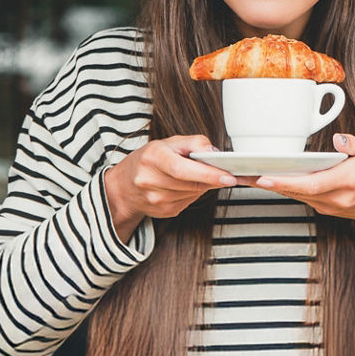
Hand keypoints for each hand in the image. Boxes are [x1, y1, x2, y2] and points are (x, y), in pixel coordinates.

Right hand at [103, 135, 236, 239]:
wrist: (124, 187)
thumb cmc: (148, 160)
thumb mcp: (168, 142)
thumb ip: (193, 143)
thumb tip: (214, 152)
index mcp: (152, 158)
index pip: (183, 169)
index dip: (208, 173)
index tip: (229, 177)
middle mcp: (150, 180)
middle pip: (192, 183)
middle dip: (213, 179)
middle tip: (230, 174)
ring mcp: (156, 200)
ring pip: (194, 193)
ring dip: (204, 185)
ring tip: (200, 174)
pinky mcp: (163, 212)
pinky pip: (189, 202)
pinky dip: (194, 193)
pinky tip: (187, 185)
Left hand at [251, 133, 354, 231]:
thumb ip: (354, 144)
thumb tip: (338, 139)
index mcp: (346, 182)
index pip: (310, 184)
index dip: (285, 182)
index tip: (264, 177)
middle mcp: (335, 198)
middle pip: (295, 191)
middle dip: (267, 183)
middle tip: (241, 174)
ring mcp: (328, 206)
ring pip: (295, 195)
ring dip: (272, 186)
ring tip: (247, 175)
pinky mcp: (324, 208)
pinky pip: (300, 197)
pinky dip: (285, 188)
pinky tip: (270, 179)